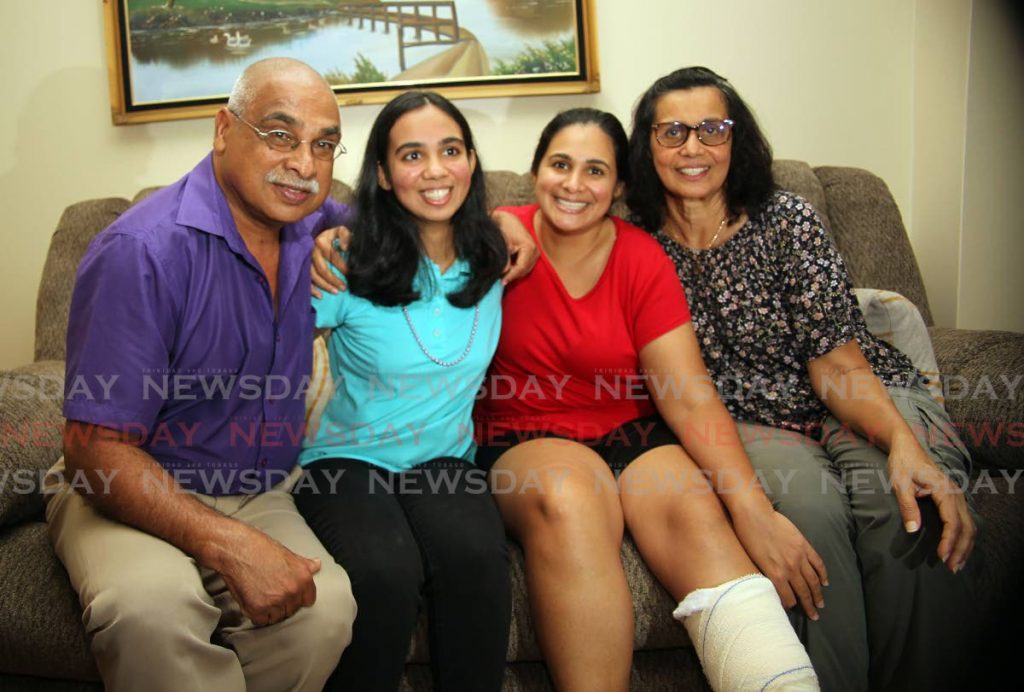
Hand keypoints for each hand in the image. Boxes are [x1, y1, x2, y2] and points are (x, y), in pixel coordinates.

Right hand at [214, 523, 321, 626]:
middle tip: (270, 591)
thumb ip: (305, 564)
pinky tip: (253, 600)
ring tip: (261, 594)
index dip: (298, 597)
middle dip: (283, 604)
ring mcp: (275, 602)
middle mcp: (292, 592)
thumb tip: (318, 565)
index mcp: (303, 579)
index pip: (308, 600)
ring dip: (270, 611)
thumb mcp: (289, 555)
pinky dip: (256, 614)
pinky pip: (261, 621)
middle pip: (292, 610)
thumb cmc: (262, 549)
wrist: (238, 549)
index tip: (289, 593)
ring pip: (277, 617)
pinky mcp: (258, 610)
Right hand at [311, 226, 351, 297]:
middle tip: (344, 288)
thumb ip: (345, 236)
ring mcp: (304, 260)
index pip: (333, 257)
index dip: (342, 267)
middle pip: (322, 270)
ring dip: (324, 286)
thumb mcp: (339, 230)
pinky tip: (320, 296)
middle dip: (333, 280)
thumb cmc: (330, 234)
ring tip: (335, 292)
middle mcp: (311, 252)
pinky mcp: (301, 267)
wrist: (315, 234)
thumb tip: (345, 248)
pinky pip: (305, 280)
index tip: (350, 274)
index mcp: (321, 242)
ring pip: (313, 276)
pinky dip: (311, 289)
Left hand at [491, 209, 538, 284]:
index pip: (521, 267)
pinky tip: (509, 270)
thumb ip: (505, 259)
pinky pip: (526, 265)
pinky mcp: (533, 253)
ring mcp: (535, 252)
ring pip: (525, 269)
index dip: (511, 276)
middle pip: (524, 270)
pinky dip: (517, 269)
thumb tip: (504, 272)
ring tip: (503, 276)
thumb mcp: (503, 244)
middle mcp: (535, 251)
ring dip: (515, 273)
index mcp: (529, 247)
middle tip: (501, 280)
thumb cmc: (505, 228)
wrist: (508, 219)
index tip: (502, 281)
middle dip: (513, 276)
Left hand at [732, 507, 827, 619]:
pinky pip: (817, 563)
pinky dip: (823, 574)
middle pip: (802, 592)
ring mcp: (799, 557)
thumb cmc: (747, 537)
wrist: (754, 514)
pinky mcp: (804, 545)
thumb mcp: (753, 561)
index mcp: (776, 574)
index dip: (790, 606)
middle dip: (809, 606)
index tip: (792, 610)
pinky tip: (825, 582)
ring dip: (818, 594)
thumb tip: (771, 587)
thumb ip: (766, 575)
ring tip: (821, 605)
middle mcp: (790, 569)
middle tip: (814, 617)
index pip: (787, 598)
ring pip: (813, 580)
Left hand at [887, 434, 975, 572]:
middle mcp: (956, 494)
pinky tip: (958, 548)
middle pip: (966, 526)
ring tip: (957, 564)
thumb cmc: (902, 464)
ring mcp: (957, 496)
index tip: (942, 557)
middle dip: (961, 549)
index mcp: (944, 490)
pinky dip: (964, 536)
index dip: (949, 541)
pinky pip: (965, 520)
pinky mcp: (953, 498)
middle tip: (952, 568)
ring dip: (965, 545)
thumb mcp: (900, 483)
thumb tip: (913, 530)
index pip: (952, 521)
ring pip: (969, 524)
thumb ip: (907, 506)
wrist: (907, 447)